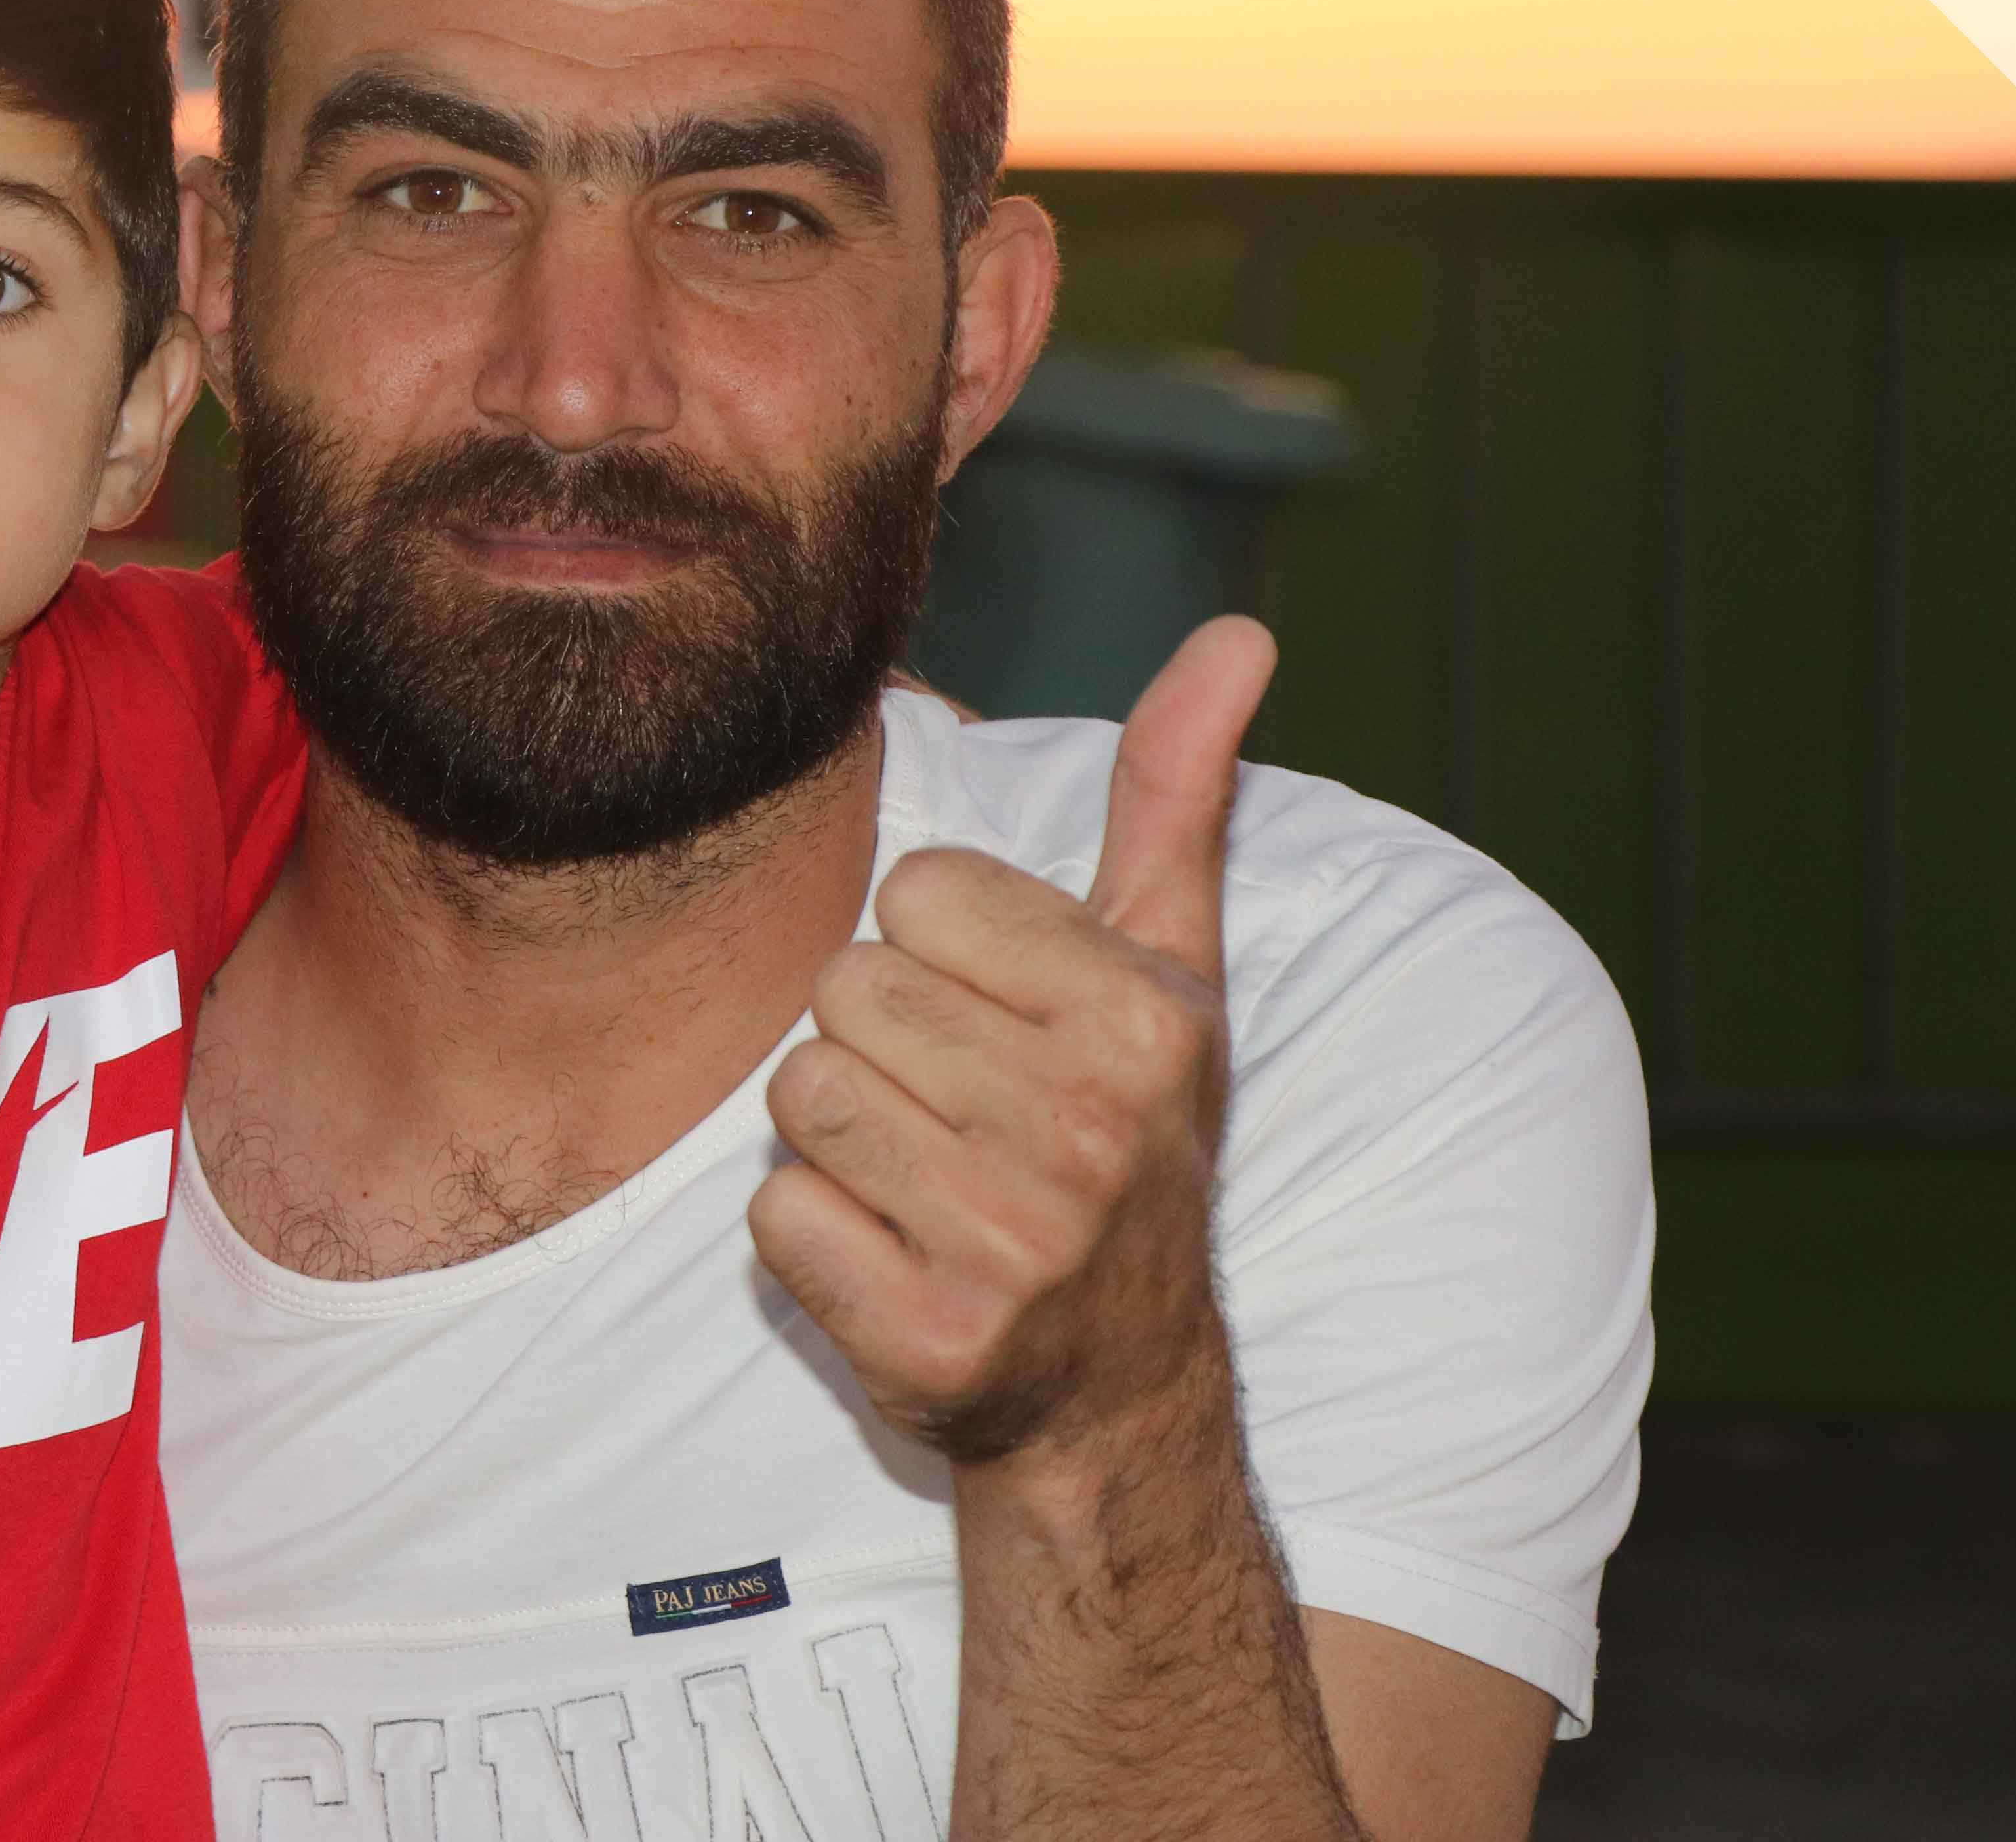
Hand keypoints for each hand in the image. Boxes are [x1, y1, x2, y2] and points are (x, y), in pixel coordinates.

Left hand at [747, 616, 1274, 1462]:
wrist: (1118, 1382)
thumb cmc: (1125, 1135)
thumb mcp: (1167, 961)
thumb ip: (1175, 792)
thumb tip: (1239, 633)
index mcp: (1143, 1016)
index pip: (914, 891)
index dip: (938, 949)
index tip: (1004, 1019)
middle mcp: (1090, 1128)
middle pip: (845, 989)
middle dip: (883, 1040)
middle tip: (963, 1108)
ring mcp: (1012, 1244)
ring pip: (798, 1093)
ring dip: (841, 1135)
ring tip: (929, 1175)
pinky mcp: (929, 1340)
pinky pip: (775, 1216)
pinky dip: (814, 1237)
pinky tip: (898, 1255)